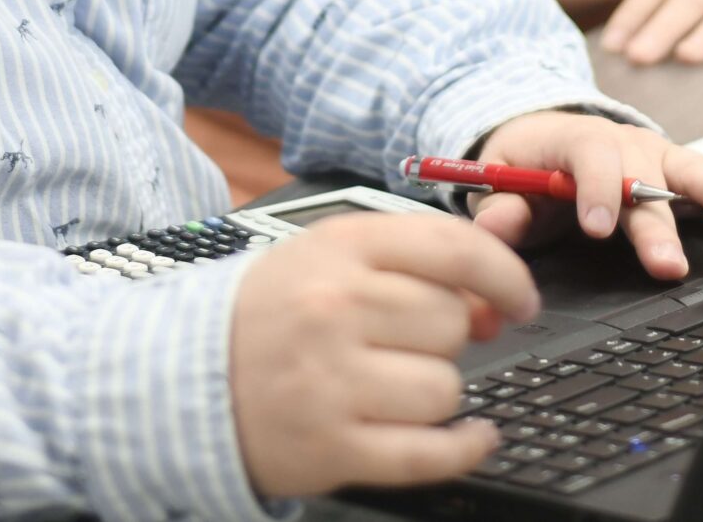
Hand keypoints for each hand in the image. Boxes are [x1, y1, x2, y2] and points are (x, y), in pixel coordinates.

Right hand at [229, 212, 539, 497]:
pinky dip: (462, 448)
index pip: (454, 251)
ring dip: (436, 391)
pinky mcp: (332, 447)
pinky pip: (430, 453)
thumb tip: (499, 292)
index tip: (519, 298)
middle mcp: (335, 311)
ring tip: (395, 385)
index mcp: (340, 250)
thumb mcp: (332, 260)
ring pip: (444, 388)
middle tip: (410, 343)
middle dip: (445, 336)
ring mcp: (331, 383)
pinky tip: (469, 437)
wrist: (183, 377)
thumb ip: (417, 261)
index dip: (505, 276)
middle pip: (451, 323)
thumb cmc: (270, 314)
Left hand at [469, 109, 702, 281]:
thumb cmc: (526, 165)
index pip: (589, 157)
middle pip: (650, 174)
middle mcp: (626, 143)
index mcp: (576, 140)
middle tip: (671, 260)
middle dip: (663, 217)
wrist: (545, 133)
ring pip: (697, 172)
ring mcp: (661, 156)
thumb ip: (499, 206)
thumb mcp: (500, 179)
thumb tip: (495, 226)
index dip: (594, 190)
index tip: (597, 228)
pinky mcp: (684, 172)